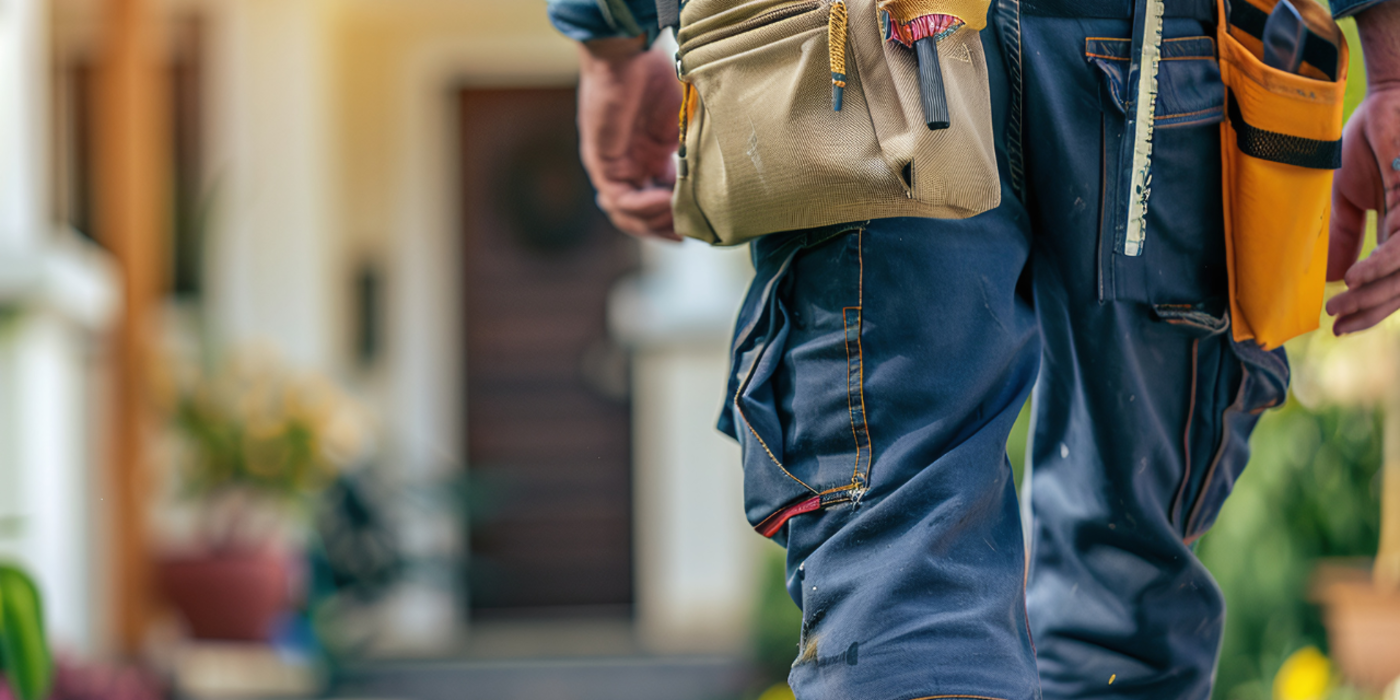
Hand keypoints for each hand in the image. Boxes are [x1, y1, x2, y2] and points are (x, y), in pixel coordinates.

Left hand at [577, 37, 683, 241]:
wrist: (626, 55)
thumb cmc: (654, 77)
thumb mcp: (682, 124)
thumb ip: (692, 152)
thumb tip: (716, 179)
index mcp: (645, 157)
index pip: (656, 199)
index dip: (675, 217)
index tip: (698, 227)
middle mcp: (626, 166)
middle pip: (639, 215)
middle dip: (663, 229)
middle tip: (688, 236)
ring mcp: (611, 166)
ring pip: (626, 214)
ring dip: (652, 223)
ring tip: (677, 223)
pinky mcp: (600, 162)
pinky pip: (619, 199)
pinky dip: (641, 207)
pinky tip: (663, 202)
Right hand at [1325, 1, 1399, 333]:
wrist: (1388, 100)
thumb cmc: (1372, 140)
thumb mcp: (1349, 195)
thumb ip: (1346, 236)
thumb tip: (1335, 278)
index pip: (1391, 278)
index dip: (1369, 305)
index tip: (1339, 324)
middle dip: (1371, 309)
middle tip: (1339, 324)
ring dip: (1373, 295)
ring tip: (1340, 307)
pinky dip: (1379, 265)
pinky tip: (1355, 279)